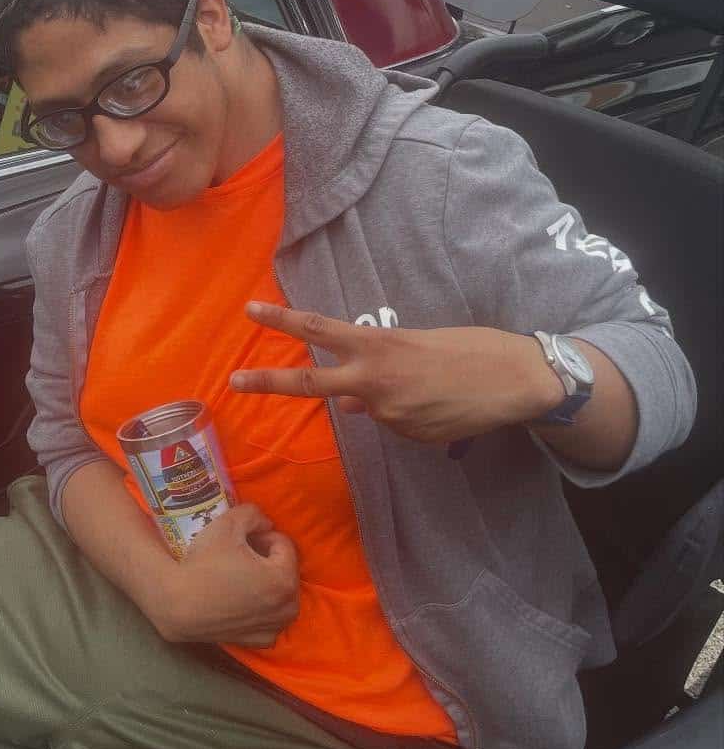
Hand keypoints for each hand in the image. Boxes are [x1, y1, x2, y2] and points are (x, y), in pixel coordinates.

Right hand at [147, 502, 298, 647]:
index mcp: (284, 580)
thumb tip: (265, 524)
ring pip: (279, 594)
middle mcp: (288, 608)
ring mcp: (274, 628)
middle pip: (284, 569)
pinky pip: (268, 617)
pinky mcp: (260, 642)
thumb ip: (254, 514)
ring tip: (238, 575)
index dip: (261, 535)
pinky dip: (260, 607)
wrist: (177, 604)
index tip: (240, 539)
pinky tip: (239, 599)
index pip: (283, 544)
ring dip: (265, 582)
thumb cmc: (204, 563)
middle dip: (266, 558)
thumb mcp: (228, 524)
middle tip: (238, 555)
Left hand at [228, 301, 562, 443]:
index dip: (281, 320)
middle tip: (233, 380)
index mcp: (376, 346)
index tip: (251, 312)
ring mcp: (388, 414)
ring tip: (433, 387)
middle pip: (309, 383)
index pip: (317, 330)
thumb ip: (374, 367)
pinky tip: (442, 407)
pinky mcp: (407, 437)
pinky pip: (396, 426)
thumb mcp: (415, 346)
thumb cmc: (469, 350)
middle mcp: (373, 380)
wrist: (515, 381)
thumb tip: (346, 401)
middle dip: (268, 382)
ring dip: (390, 400)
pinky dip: (412, 417)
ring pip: (370, 408)